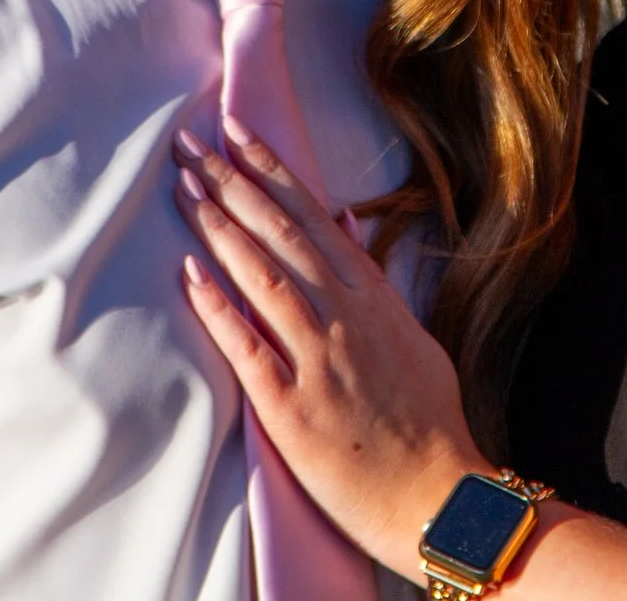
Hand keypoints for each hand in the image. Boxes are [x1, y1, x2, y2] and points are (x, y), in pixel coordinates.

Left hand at [172, 119, 489, 577]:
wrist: (443, 496)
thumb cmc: (430, 421)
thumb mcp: (412, 334)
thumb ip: (374, 279)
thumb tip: (344, 219)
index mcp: (374, 298)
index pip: (314, 218)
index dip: (272, 170)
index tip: (237, 131)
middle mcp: (347, 318)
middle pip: (282, 234)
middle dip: (232, 183)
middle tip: (189, 142)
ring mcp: (321, 361)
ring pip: (264, 278)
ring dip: (220, 227)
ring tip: (184, 186)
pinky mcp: (295, 410)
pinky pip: (250, 349)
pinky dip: (220, 308)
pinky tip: (189, 273)